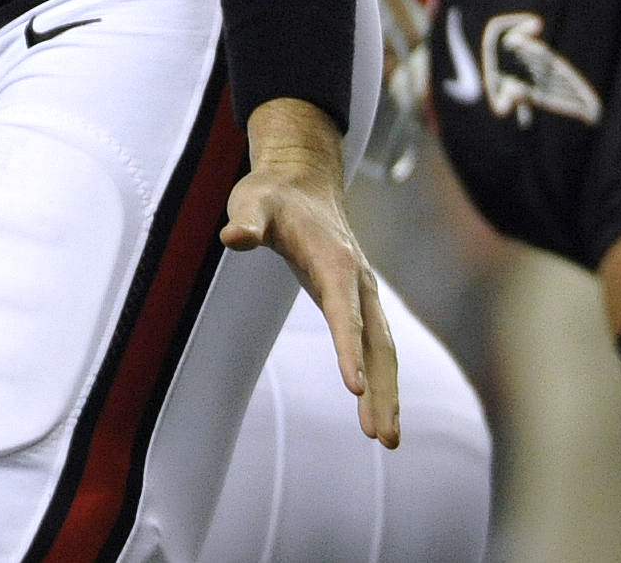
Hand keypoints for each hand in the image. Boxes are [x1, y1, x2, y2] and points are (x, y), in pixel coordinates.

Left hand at [221, 96, 400, 447]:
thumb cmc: (272, 195)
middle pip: (377, 342)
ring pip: (383, 349)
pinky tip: (377, 410)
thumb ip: (246, 220)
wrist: (303, 180)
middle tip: (383, 437)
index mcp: (335, 260)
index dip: (349, 349)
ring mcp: (362, 293)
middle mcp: (358, 280)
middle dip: (381, 389)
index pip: (344, 312)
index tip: (354, 388)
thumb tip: (234, 236)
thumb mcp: (252, 201)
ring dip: (386, 393)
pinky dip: (381, 379)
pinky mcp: (357, 302)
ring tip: (387, 439)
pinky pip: (376, 345)